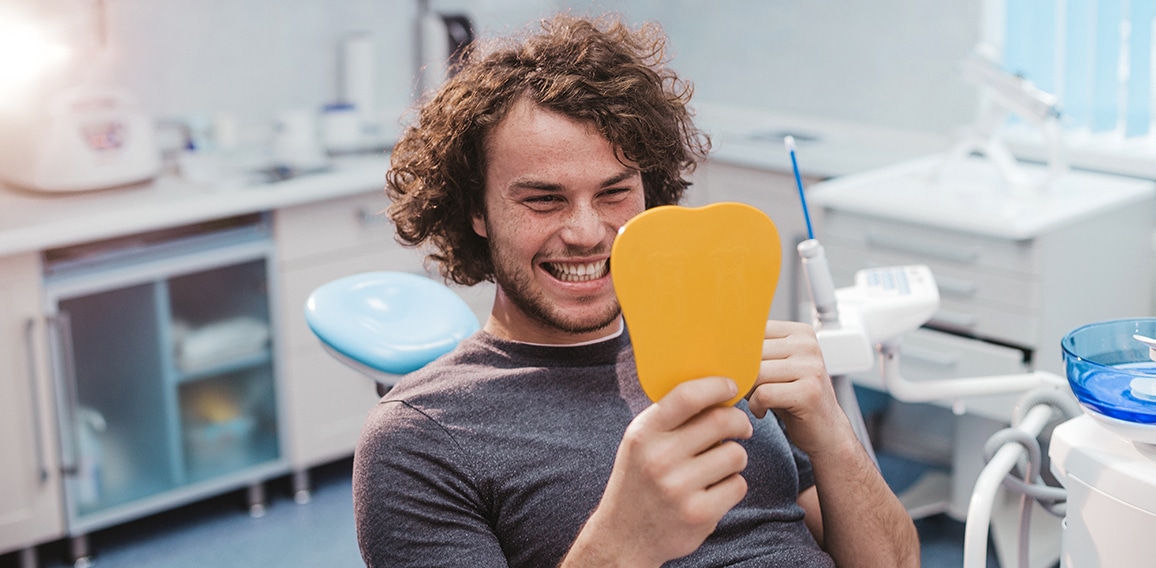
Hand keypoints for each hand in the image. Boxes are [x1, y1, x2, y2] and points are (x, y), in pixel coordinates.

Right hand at [563, 377, 752, 566]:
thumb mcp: (640, 442)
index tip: (730, 386)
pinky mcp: (699, 514)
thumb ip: (670, 417)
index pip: (688, 396)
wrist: (623, 536)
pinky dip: (732, 485)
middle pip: (721, 421)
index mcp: (644, 434)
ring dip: (735, 457)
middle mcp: (659, 458)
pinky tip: (714, 489)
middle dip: (739, 422)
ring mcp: (679, 488)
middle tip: (741, 428)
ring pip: (735, 454)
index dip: (716, 386)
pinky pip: (738, 485)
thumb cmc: (638, 480)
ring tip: (718, 465)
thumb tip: (715, 390)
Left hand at [746, 320, 851, 456]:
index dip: (738, 352)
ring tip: (756, 400)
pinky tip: (763, 410)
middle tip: (744, 389)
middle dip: (743, 374)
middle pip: (753, 352)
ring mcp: (812, 367)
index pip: (754, 331)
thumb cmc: (794, 397)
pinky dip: (756, 406)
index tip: (737, 369)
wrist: (826, 430)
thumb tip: (717, 346)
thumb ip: (757, 352)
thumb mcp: (777, 367)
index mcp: (800, 333)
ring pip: (757, 373)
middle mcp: (808, 345)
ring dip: (748, 391)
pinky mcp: (809, 392)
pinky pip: (764, 394)